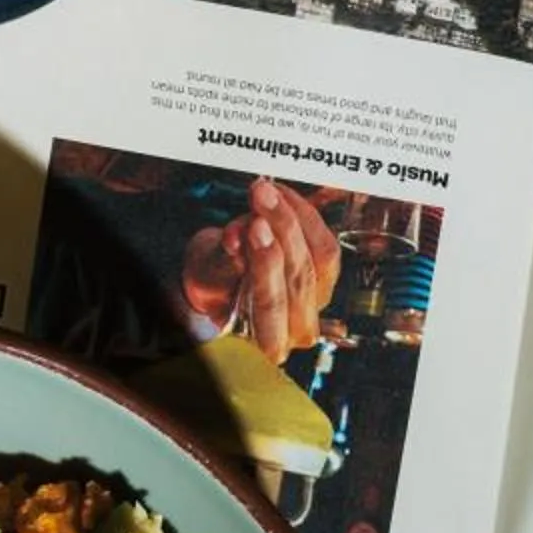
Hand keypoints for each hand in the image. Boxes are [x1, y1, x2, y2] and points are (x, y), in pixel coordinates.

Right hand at [180, 179, 340, 362]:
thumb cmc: (211, 285)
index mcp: (266, 341)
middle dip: (281, 229)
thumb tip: (238, 240)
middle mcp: (299, 327)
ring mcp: (317, 302)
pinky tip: (283, 195)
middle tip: (261, 196)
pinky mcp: (326, 277)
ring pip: (319, 257)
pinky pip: (325, 244)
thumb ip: (224, 262)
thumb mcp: (206, 276)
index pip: (272, 302)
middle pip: (299, 275)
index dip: (266, 263)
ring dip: (294, 217)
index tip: (253, 227)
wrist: (220, 283)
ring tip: (268, 191)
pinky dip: (305, 215)